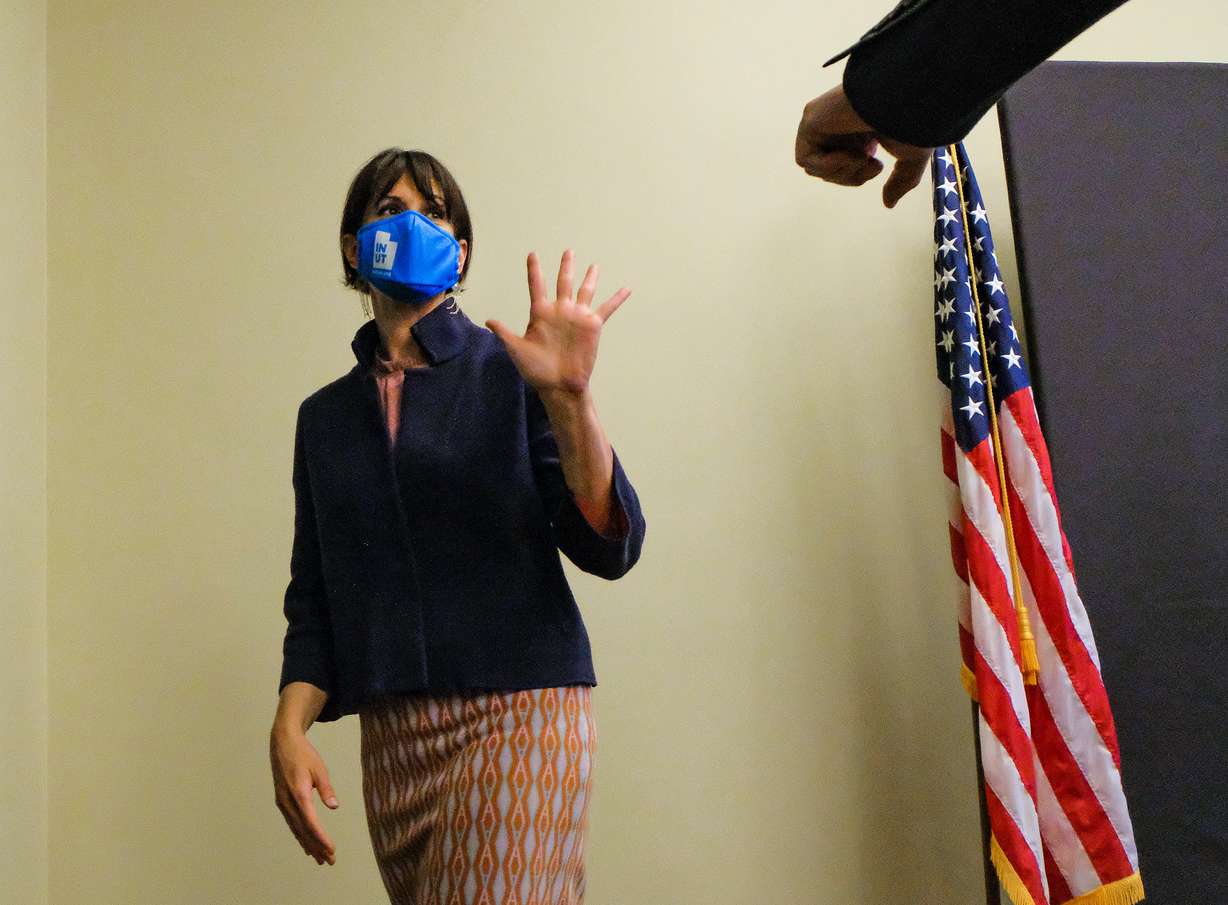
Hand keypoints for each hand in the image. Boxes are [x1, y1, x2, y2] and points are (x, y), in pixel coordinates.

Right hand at [270, 728, 337, 865]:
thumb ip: (326, 788)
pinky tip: (306, 845)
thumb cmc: (303, 754)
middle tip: (330, 861)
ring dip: (308, 845)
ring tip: (320, 859)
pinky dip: (300, 835)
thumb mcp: (319, 768)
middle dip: (317, 847)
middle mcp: (288, 802)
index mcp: (298, 793)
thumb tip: (334, 807)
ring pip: (296, 829)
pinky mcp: (282, 801)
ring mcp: (283, 803)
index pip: (311, 822)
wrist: (282, 743)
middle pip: (303, 830)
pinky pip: (292, 823)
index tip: (331, 850)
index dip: (321, 838)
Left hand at [486, 250, 630, 396]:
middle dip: (566, 267)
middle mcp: (560, 311)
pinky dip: (617, 299)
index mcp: (540, 313)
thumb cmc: (537, 370)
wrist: (559, 385)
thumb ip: (504, 332)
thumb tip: (488, 321)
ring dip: (590, 278)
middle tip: (568, 252)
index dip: (534, 270)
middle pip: (563, 282)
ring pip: (585, 291)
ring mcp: (577, 317)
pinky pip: (607, 308)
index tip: (532, 254)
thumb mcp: (517, 349)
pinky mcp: (592, 325)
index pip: (537, 286)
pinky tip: (626, 289)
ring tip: (594, 266)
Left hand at [794, 84, 934, 207]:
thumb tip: (888, 204)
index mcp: (860, 132)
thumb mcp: (911, 159)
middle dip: (852, 176)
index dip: (859, 176)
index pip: (847, 169)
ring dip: (843, 171)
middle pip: (831, 173)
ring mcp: (824, 122)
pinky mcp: (810, 121)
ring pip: (818, 170)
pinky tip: (849, 151)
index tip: (876, 163)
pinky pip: (806, 160)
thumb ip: (901, 182)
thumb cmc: (911, 121)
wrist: (902, 97)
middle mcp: (840, 127)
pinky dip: (828, 165)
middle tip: (873, 163)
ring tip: (861, 155)